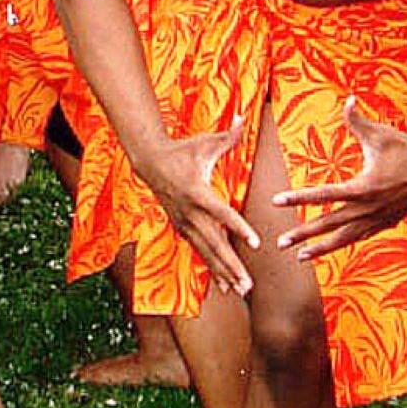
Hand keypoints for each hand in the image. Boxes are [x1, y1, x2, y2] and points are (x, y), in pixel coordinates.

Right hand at [138, 120, 260, 295]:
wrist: (150, 162)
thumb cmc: (182, 150)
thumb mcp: (205, 142)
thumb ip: (229, 135)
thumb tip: (246, 117)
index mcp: (198, 192)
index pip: (223, 214)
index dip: (239, 229)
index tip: (256, 243)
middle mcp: (190, 213)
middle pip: (214, 243)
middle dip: (231, 265)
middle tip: (249, 284)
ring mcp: (184, 223)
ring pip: (206, 253)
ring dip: (223, 272)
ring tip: (241, 291)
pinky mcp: (182, 229)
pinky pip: (199, 252)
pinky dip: (212, 269)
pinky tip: (226, 286)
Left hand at [271, 99, 406, 260]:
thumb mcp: (381, 134)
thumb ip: (358, 120)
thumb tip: (347, 99)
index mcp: (364, 187)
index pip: (323, 194)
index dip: (298, 198)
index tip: (276, 201)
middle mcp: (369, 207)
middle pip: (329, 224)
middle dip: (303, 234)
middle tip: (281, 242)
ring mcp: (379, 218)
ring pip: (345, 237)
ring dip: (321, 247)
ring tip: (301, 256)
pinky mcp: (387, 222)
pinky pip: (362, 236)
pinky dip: (345, 242)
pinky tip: (333, 247)